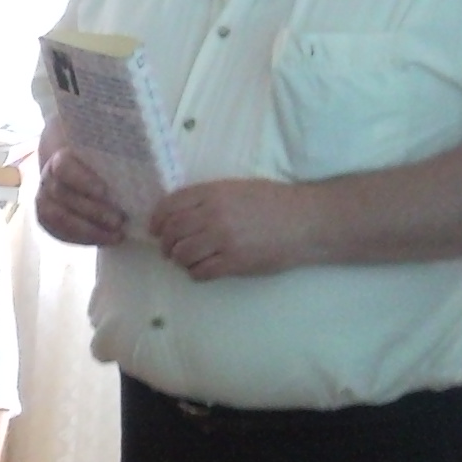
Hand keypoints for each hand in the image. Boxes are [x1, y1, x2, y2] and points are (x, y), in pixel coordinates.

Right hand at [35, 148, 127, 245]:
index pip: (64, 168)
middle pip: (63, 195)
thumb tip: (144, 170)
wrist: (78, 175)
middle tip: (119, 221)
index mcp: (61, 159)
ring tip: (115, 235)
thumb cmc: (99, 166)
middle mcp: (47, 179)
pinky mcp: (45, 219)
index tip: (104, 191)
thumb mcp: (106, 160)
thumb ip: (116, 163)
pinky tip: (103, 240)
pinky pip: (58, 232)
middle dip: (92, 211)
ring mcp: (43, 199)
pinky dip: (82, 239)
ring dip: (88, 229)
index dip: (82, 180)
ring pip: (58, 217)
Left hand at [148, 179, 318, 279]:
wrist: (307, 221)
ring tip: (186, 260)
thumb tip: (177, 213)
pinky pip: (200, 272)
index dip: (157, 220)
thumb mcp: (237, 188)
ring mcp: (223, 240)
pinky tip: (202, 269)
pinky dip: (195, 273)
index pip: (169, 206)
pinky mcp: (234, 262)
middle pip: (171, 232)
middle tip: (169, 249)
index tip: (155, 229)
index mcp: (213, 193)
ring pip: (181, 255)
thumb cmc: (274, 202)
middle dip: (165, 243)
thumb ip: (207, 198)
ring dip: (179, 260)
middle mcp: (213, 215)